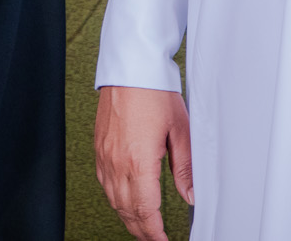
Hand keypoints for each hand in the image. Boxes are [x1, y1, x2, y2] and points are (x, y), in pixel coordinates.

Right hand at [94, 85, 191, 240]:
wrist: (130, 67)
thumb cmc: (154, 92)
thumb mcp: (180, 130)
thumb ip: (185, 168)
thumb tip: (191, 195)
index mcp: (138, 160)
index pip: (145, 210)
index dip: (154, 232)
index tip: (163, 240)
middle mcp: (117, 161)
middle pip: (126, 210)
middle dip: (141, 230)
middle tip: (155, 239)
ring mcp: (104, 155)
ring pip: (113, 200)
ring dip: (127, 217)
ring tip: (143, 226)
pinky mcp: (99, 147)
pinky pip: (104, 183)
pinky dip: (115, 198)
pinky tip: (125, 200)